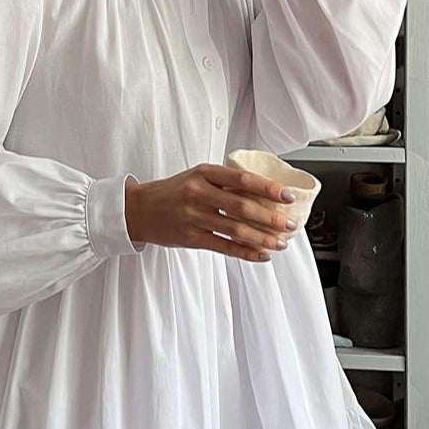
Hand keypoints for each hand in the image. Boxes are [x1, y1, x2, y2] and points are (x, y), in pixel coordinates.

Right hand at [125, 163, 297, 261]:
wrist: (138, 210)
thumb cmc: (172, 193)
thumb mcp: (195, 177)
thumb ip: (224, 183)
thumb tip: (263, 194)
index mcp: (204, 173)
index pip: (242, 179)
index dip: (267, 188)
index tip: (287, 196)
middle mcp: (199, 193)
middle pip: (242, 206)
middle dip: (270, 217)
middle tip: (290, 224)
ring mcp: (193, 217)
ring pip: (235, 229)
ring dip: (262, 238)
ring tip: (280, 243)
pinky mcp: (190, 238)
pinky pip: (223, 246)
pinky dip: (244, 252)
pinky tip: (260, 255)